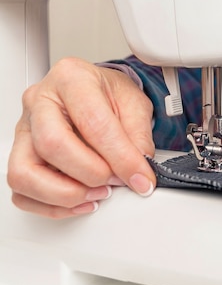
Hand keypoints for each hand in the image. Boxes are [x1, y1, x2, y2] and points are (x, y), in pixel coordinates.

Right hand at [7, 57, 155, 217]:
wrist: (96, 93)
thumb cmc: (109, 94)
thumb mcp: (134, 104)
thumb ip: (138, 137)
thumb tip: (138, 173)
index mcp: (71, 78)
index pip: (92, 122)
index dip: (120, 157)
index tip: (140, 177)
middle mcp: (40, 101)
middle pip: (51, 144)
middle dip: (89, 173)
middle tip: (115, 181)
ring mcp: (25, 129)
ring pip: (25, 173)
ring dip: (65, 194)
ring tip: (96, 193)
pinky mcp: (18, 155)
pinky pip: (23, 191)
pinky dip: (52, 206)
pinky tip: (80, 200)